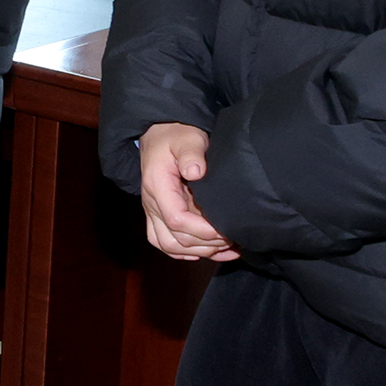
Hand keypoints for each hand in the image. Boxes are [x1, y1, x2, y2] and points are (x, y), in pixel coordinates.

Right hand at [137, 124, 235, 262]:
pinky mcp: (160, 214)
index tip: (225, 229)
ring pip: (169, 245)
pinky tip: (209, 252)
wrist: (159, 133)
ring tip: (227, 248)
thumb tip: (196, 171)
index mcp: (158, 187)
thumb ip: (191, 152)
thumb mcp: (187, 138)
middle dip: (206, 244)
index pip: (176, 220)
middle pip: (174, 239)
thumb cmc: (175, 136)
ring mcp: (154, 211)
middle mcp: (152, 203)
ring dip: (199, 251)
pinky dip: (186, 252)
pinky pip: (166, 242)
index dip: (202, 230)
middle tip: (232, 237)